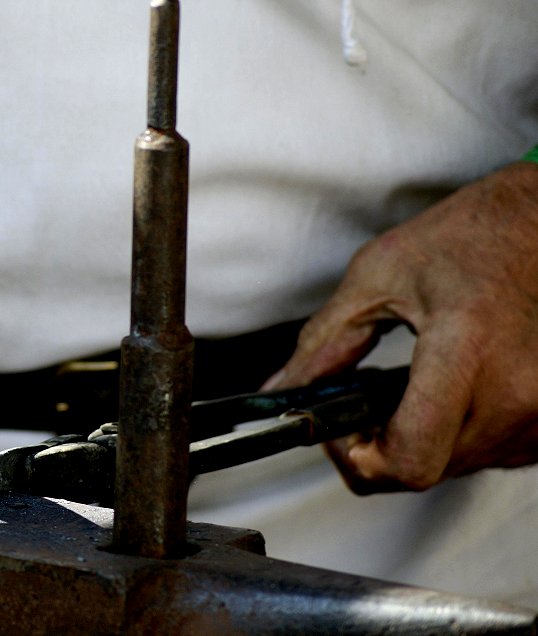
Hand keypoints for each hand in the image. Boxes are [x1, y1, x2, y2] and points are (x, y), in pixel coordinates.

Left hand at [265, 161, 537, 492]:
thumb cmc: (471, 236)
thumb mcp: (378, 274)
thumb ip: (324, 343)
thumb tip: (284, 389)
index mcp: (467, 350)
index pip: (410, 458)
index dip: (358, 458)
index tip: (340, 431)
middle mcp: (516, 392)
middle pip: (426, 470)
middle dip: (381, 445)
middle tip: (364, 405)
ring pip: (458, 467)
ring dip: (422, 439)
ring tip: (415, 384)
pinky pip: (492, 454)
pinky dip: (460, 433)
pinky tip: (451, 388)